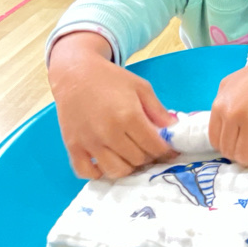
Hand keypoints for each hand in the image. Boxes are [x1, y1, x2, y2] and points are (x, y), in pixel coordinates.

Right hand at [48, 33, 177, 179]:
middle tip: (149, 148)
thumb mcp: (142, 88)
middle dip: (149, 157)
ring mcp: (89, 142)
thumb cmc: (111, 79)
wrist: (74, 73)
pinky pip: (87, 173)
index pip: (154, 147)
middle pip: (138, 160)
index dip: (166, 151)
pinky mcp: (72, 147)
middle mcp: (108, 133)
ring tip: (130, 155)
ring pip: (116, 171)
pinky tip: (107, 160)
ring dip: (128, 167)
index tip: (168, 150)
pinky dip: (99, 172)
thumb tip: (174, 131)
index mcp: (128, 116)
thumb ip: (159, 111)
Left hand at [209, 58, 247, 167]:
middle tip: (246, 152)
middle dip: (237, 156)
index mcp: (220, 107)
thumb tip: (222, 127)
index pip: (216, 141)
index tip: (234, 146)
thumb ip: (221, 106)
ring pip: (244, 155)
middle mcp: (233, 116)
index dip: (225, 148)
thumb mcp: (227, 86)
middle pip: (229, 151)